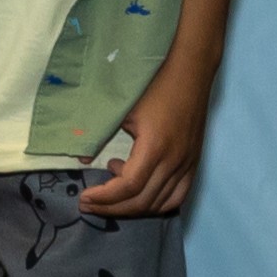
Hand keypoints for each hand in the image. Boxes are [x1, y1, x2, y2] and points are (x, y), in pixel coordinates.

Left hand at [76, 65, 215, 216]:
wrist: (190, 68)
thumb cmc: (154, 83)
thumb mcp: (123, 108)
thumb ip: (99, 134)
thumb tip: (82, 161)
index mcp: (155, 147)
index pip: (128, 187)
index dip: (104, 197)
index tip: (84, 197)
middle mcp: (174, 160)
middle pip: (142, 201)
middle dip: (112, 208)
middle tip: (89, 204)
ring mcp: (187, 163)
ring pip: (160, 203)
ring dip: (132, 207)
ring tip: (112, 194)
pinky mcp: (194, 162)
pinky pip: (178, 196)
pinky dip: (157, 203)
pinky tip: (140, 192)